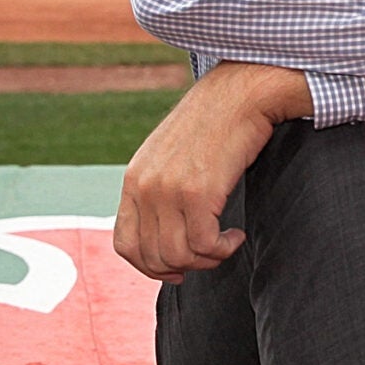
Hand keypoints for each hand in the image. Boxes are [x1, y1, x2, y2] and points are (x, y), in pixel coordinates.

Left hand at [114, 62, 312, 281]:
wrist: (239, 94)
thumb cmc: (214, 125)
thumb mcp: (170, 156)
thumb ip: (159, 189)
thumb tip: (168, 234)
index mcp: (133, 179)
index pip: (125, 244)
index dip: (151, 267)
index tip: (179, 269)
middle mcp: (144, 187)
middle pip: (152, 257)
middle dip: (185, 266)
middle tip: (211, 254)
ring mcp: (168, 190)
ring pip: (178, 256)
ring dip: (207, 260)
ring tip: (225, 243)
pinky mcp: (197, 192)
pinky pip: (204, 245)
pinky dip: (223, 249)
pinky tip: (236, 235)